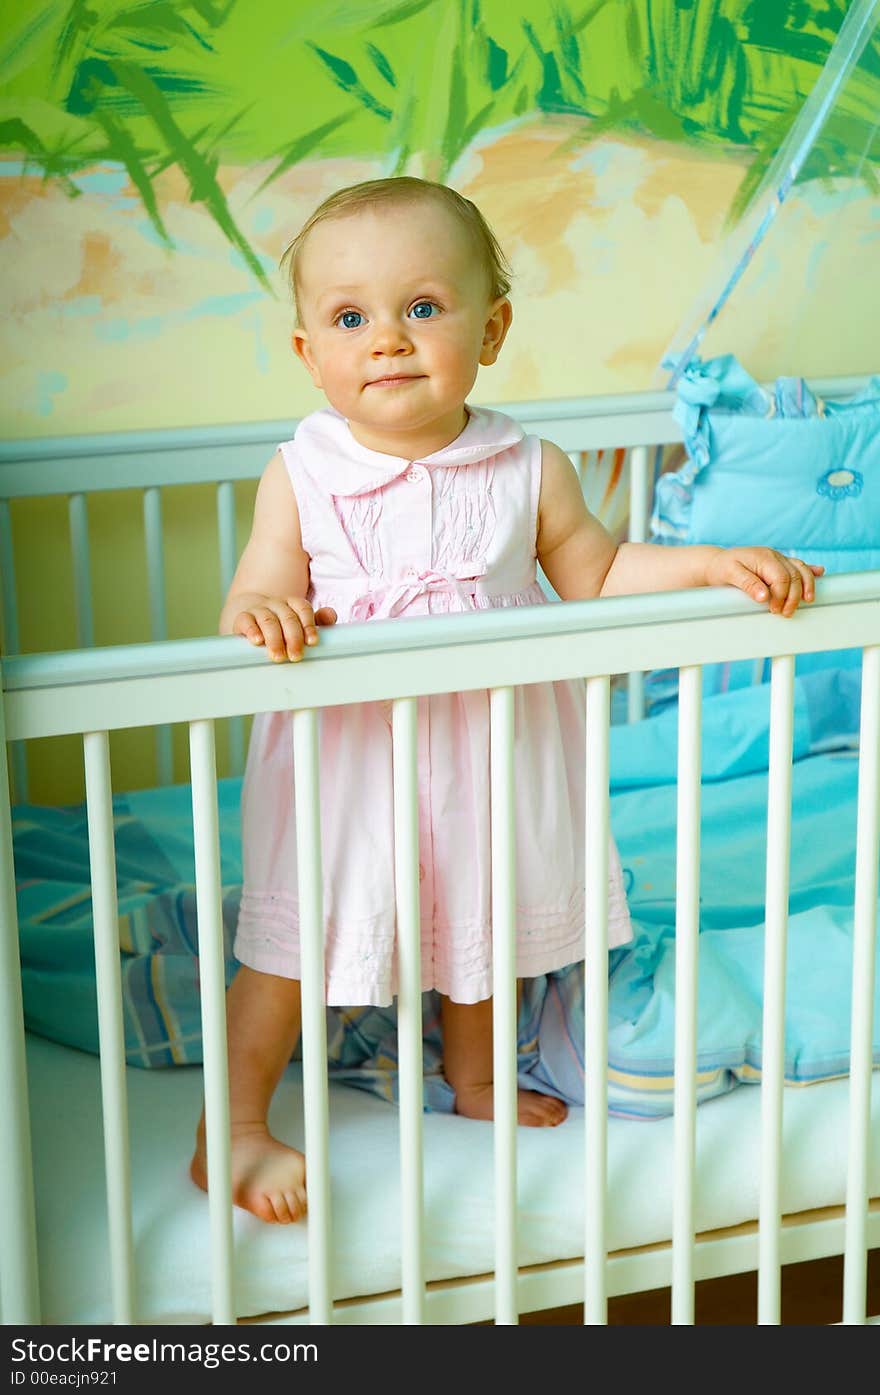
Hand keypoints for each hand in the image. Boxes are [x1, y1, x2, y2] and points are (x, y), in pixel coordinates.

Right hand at [232, 598, 336, 660]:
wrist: (250, 617)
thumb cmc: (280, 626)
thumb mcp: (300, 624)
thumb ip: (318, 622)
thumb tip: (331, 615)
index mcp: (292, 604)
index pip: (303, 608)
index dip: (309, 625)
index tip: (312, 642)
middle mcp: (276, 604)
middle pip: (287, 617)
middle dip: (293, 638)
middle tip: (295, 656)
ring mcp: (258, 610)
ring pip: (268, 620)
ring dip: (274, 639)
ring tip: (278, 656)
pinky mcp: (242, 618)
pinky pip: (246, 620)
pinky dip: (252, 630)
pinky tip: (257, 641)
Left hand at [705, 547, 823, 615]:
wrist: (716, 563)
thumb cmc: (722, 568)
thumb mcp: (730, 574)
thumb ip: (748, 583)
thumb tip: (764, 597)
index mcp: (764, 557)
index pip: (782, 578)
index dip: (782, 596)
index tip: (774, 610)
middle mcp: (774, 556)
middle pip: (795, 576)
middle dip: (794, 596)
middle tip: (784, 613)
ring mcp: (778, 559)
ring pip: (801, 570)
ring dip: (806, 586)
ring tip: (807, 601)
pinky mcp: (779, 564)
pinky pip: (798, 565)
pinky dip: (810, 570)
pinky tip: (820, 573)